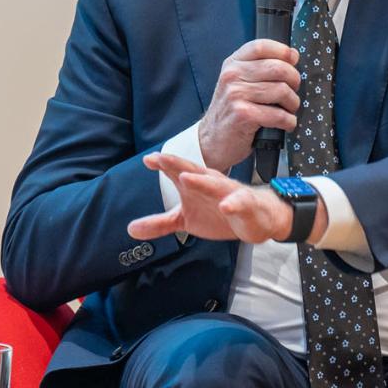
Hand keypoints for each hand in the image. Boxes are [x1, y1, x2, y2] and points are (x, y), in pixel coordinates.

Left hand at [127, 154, 294, 242]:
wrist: (257, 218)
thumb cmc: (219, 212)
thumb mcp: (185, 220)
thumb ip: (160, 223)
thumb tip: (130, 229)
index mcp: (194, 183)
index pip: (177, 170)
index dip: (163, 164)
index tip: (148, 159)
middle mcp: (210, 183)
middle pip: (193, 171)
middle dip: (177, 164)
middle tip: (161, 158)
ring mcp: (228, 192)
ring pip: (214, 183)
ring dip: (200, 180)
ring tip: (186, 178)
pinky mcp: (245, 205)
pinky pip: (239, 203)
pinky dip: (233, 204)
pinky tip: (225, 206)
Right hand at [197, 39, 301, 170]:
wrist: (211, 141)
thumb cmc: (230, 112)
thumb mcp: (236, 83)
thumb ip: (258, 68)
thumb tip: (292, 55)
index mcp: (232, 64)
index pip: (261, 46)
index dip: (282, 51)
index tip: (293, 61)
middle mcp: (232, 76)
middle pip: (278, 68)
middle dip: (294, 81)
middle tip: (292, 93)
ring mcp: (236, 95)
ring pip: (282, 91)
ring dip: (293, 104)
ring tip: (288, 110)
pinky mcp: (243, 114)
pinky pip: (279, 115)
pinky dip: (288, 122)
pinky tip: (284, 124)